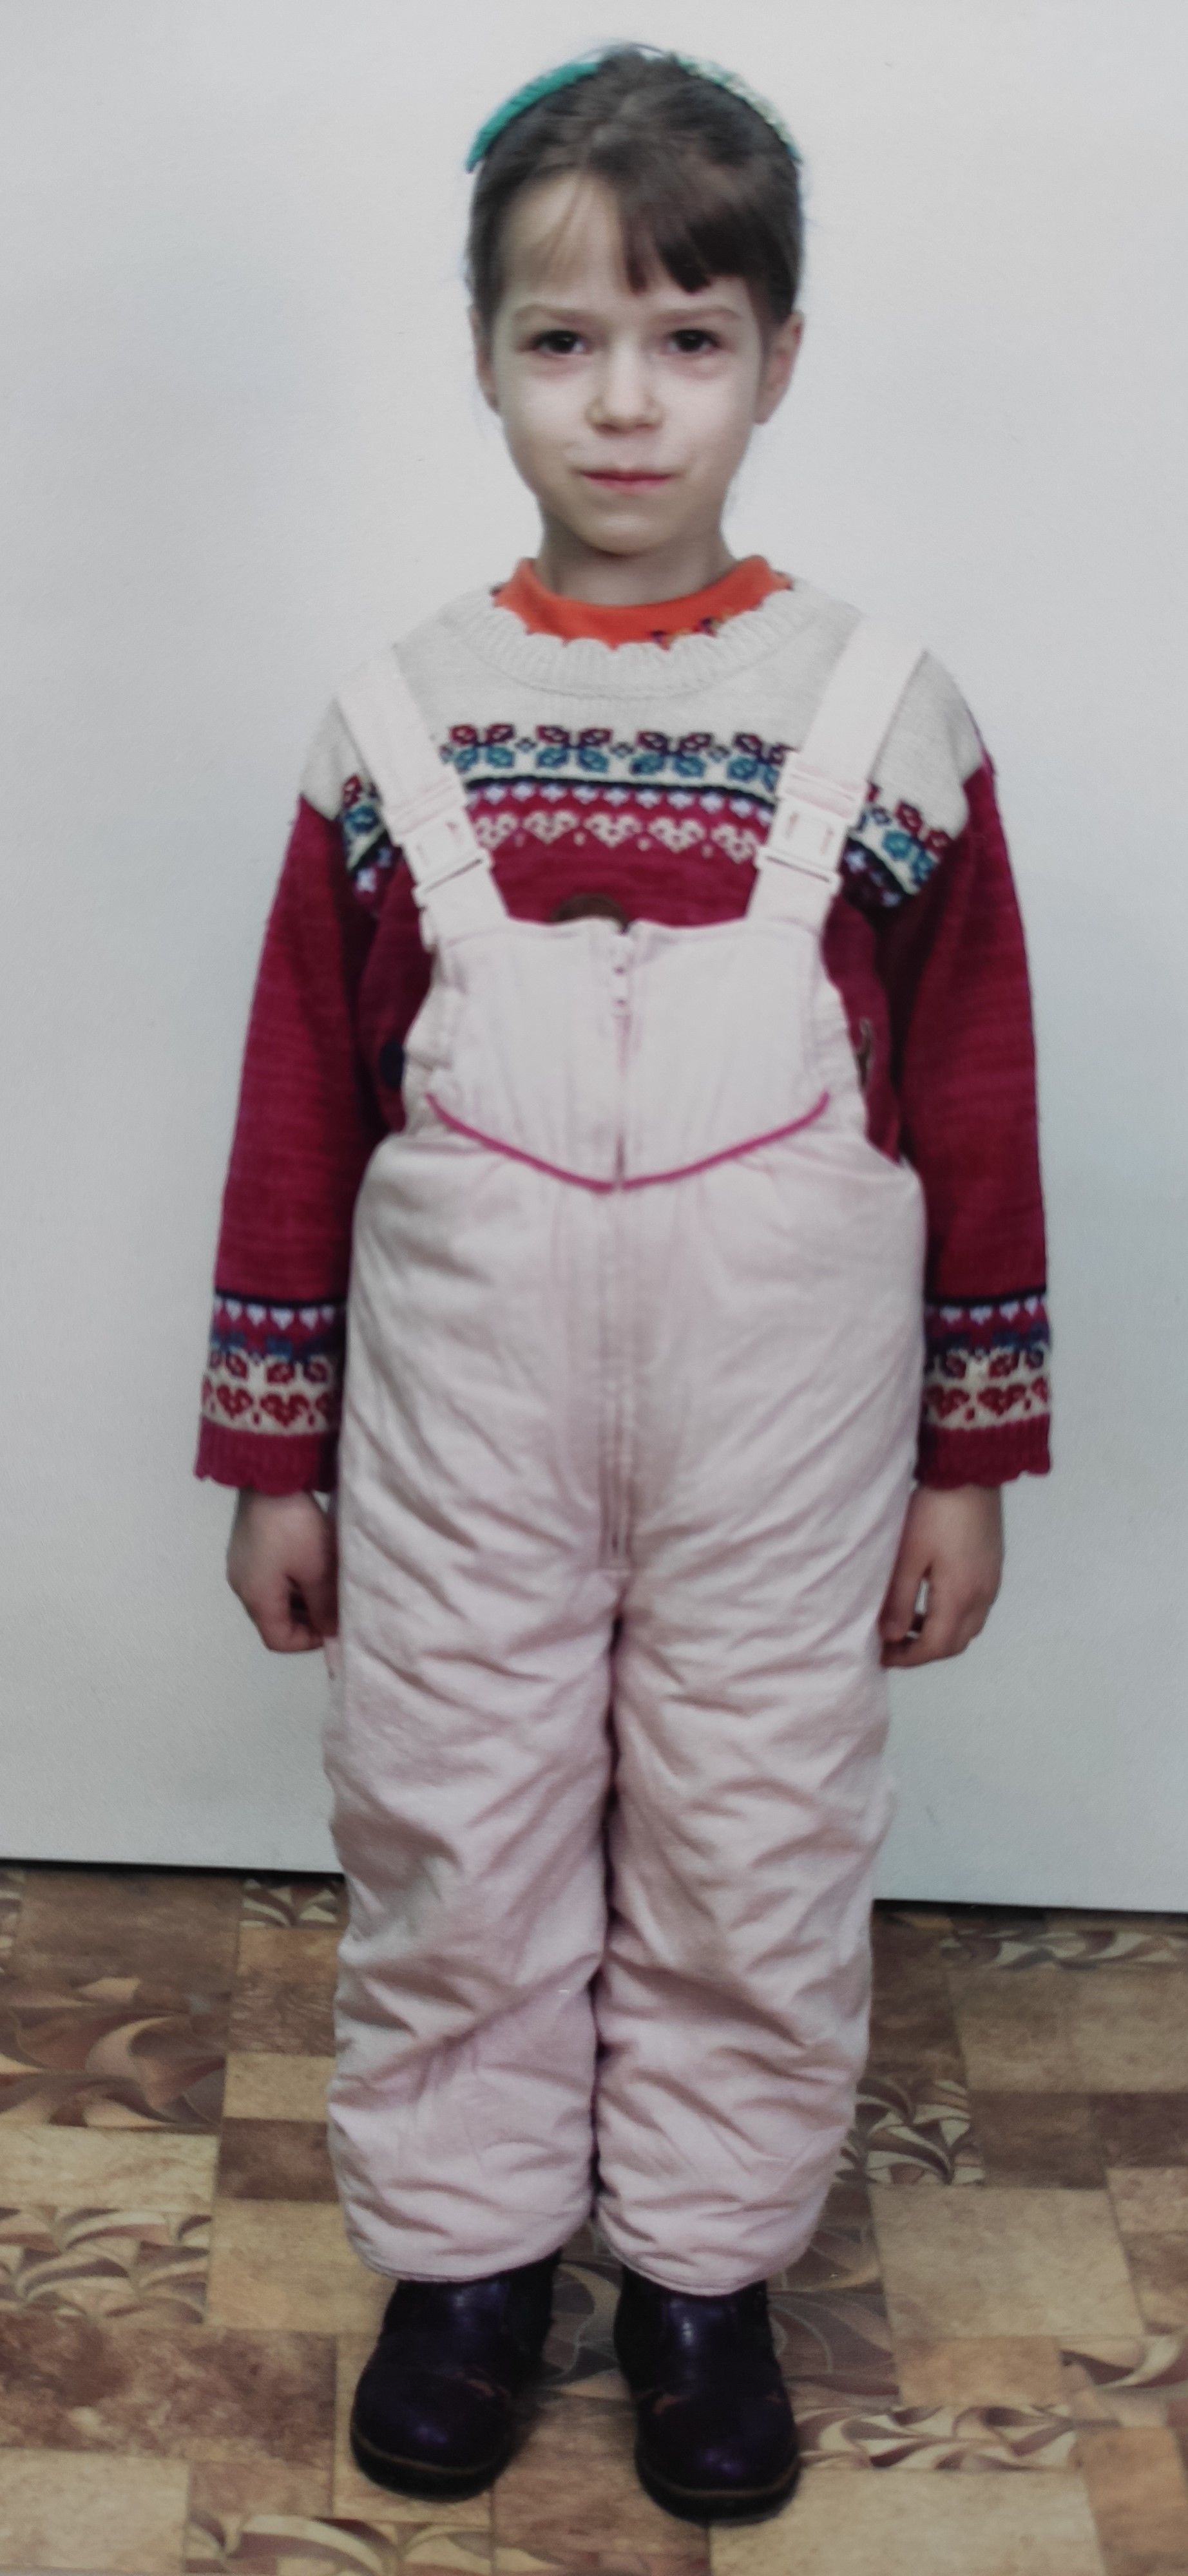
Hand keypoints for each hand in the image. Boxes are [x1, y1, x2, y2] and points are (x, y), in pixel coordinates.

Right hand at [227, 1489, 337, 1652]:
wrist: (270, 1477)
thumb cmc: (295, 1528)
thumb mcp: (318, 1570)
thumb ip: (325, 1607)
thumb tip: (331, 1632)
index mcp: (256, 1598)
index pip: (278, 1640)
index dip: (308, 1642)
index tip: (333, 1626)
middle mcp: (242, 1587)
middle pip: (274, 1620)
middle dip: (307, 1620)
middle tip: (334, 1607)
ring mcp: (240, 1566)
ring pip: (273, 1599)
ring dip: (300, 1599)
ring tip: (326, 1585)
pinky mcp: (245, 1549)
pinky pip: (269, 1579)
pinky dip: (290, 1581)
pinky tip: (310, 1564)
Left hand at [879, 1485, 1002, 1668]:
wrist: (970, 1472)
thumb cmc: (935, 1511)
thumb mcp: (908, 1555)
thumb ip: (899, 1600)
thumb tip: (889, 1637)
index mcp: (960, 1596)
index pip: (936, 1647)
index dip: (908, 1658)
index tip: (882, 1655)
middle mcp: (982, 1595)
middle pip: (955, 1643)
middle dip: (923, 1652)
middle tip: (892, 1645)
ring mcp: (991, 1582)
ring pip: (967, 1628)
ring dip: (938, 1635)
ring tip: (906, 1624)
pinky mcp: (992, 1568)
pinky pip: (974, 1608)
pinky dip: (951, 1617)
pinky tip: (929, 1600)